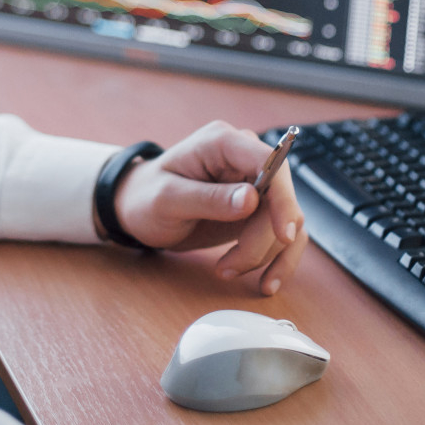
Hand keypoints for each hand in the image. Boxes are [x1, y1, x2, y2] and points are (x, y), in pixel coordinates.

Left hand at [110, 121, 309, 295]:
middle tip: (230, 267)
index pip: (270, 162)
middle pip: (280, 198)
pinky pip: (282, 235)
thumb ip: (208, 198)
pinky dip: (278, 260)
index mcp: (223, 142)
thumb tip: (251, 199)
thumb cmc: (146, 196)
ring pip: (285, 221)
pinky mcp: (259, 210)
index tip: (284, 234)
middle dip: (262, 239)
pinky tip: (266, 282)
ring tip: (227, 270)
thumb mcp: (167, 199)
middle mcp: (245, 159)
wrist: (139, 209)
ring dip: (264, 254)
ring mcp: (255, 185)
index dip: (283, 197)